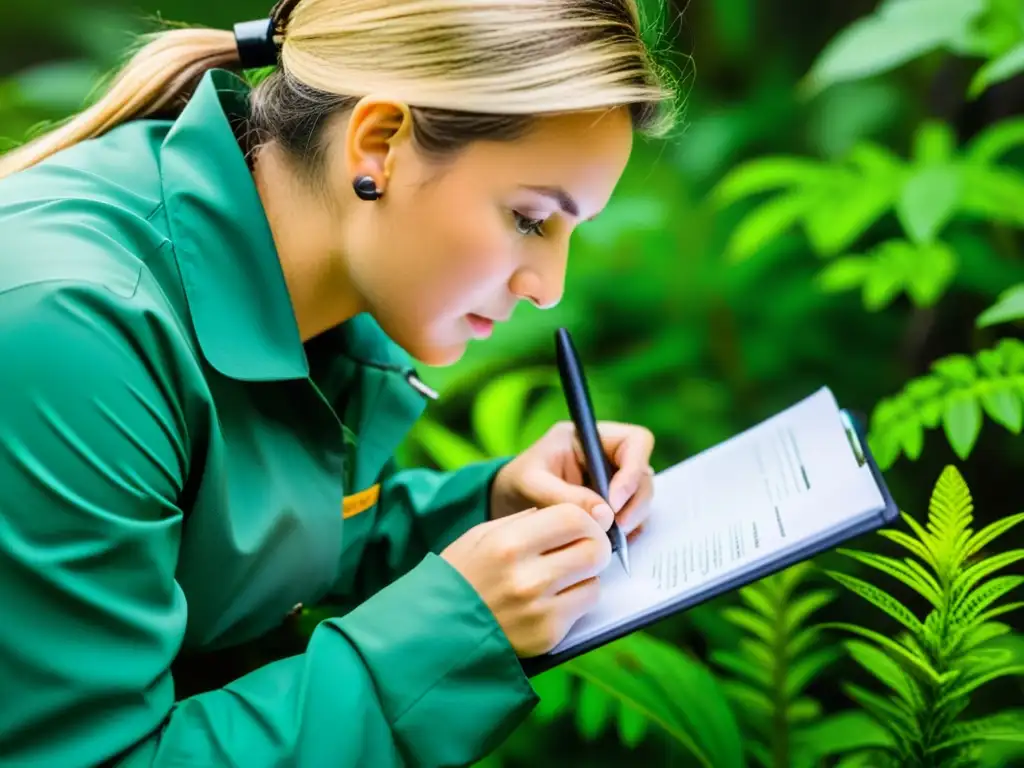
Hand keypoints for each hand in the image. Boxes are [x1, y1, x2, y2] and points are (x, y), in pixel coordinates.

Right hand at [440, 503, 610, 655]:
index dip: (585, 518)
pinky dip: (575, 601)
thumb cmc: (460, 576)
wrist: (435, 632)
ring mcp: (538, 610)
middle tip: (584, 548)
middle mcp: (526, 578)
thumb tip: (572, 514)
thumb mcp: (481, 535)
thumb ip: (526, 521)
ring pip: (594, 580)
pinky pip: (583, 609)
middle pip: (593, 549)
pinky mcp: (546, 636)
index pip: (573, 518)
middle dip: (595, 545)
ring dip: (585, 575)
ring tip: (561, 576)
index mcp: (508, 544)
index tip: (583, 524)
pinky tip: (551, 600)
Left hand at [489, 421, 654, 539]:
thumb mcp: (531, 485)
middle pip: (644, 473)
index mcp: (589, 436)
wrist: (507, 502)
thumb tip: (605, 515)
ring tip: (610, 539)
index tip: (614, 501)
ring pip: (642, 497)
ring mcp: (614, 480)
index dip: (633, 470)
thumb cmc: (516, 483)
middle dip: (635, 502)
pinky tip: (610, 543)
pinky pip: (633, 516)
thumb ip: (564, 496)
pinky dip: (627, 531)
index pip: (635, 441)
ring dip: (633, 519)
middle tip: (616, 528)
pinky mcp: (613, 504)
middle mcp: (608, 455)